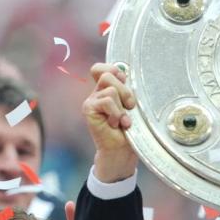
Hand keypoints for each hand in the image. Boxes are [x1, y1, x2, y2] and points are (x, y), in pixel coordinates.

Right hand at [84, 63, 138, 182]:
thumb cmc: (130, 129)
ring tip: (123, 121)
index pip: (102, 68)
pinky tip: (116, 124)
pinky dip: (116, 113)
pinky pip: (107, 101)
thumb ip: (126, 88)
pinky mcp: (88, 109)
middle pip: (109, 75)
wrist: (121, 150)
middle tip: (130, 107)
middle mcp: (97, 93)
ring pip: (110, 90)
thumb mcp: (131, 106)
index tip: (125, 83)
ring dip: (122, 107)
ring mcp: (91, 101)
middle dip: (125, 92)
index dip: (114, 70)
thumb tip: (123, 72)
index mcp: (106, 89)